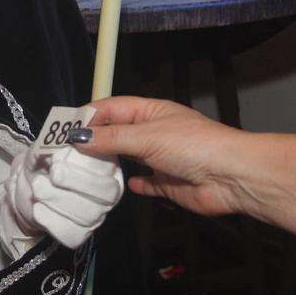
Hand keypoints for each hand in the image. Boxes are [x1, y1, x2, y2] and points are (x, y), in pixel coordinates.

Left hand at [3, 142, 123, 249]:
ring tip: (37, 189)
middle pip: (106, 195)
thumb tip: (66, 133)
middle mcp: (109, 193)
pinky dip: (53, 223)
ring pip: (88, 216)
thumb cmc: (46, 159)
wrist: (30, 182)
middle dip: (76, 184)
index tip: (58, 161)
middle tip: (50, 175)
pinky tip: (38, 209)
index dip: (87, 166)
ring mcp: (97, 215)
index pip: (110, 168)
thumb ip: (59, 138)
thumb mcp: (49, 143)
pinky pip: (73, 235)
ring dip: (58, 201)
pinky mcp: (80, 233)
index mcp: (108, 166)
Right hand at [70, 96, 246, 217]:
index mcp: (151, 111)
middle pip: (118, 133)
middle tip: (66, 154)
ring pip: (129, 158)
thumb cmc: (191, 146)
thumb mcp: (146, 136)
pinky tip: (120, 186)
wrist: (231, 177)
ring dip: (110, 162)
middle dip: (95, 141)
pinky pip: (146, 182)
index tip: (65, 130)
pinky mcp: (169, 183)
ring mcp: (162, 158)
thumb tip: (78, 137)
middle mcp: (155, 132)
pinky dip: (133, 183)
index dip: (90, 116)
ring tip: (83, 171)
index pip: (113, 108)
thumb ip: (111, 138)